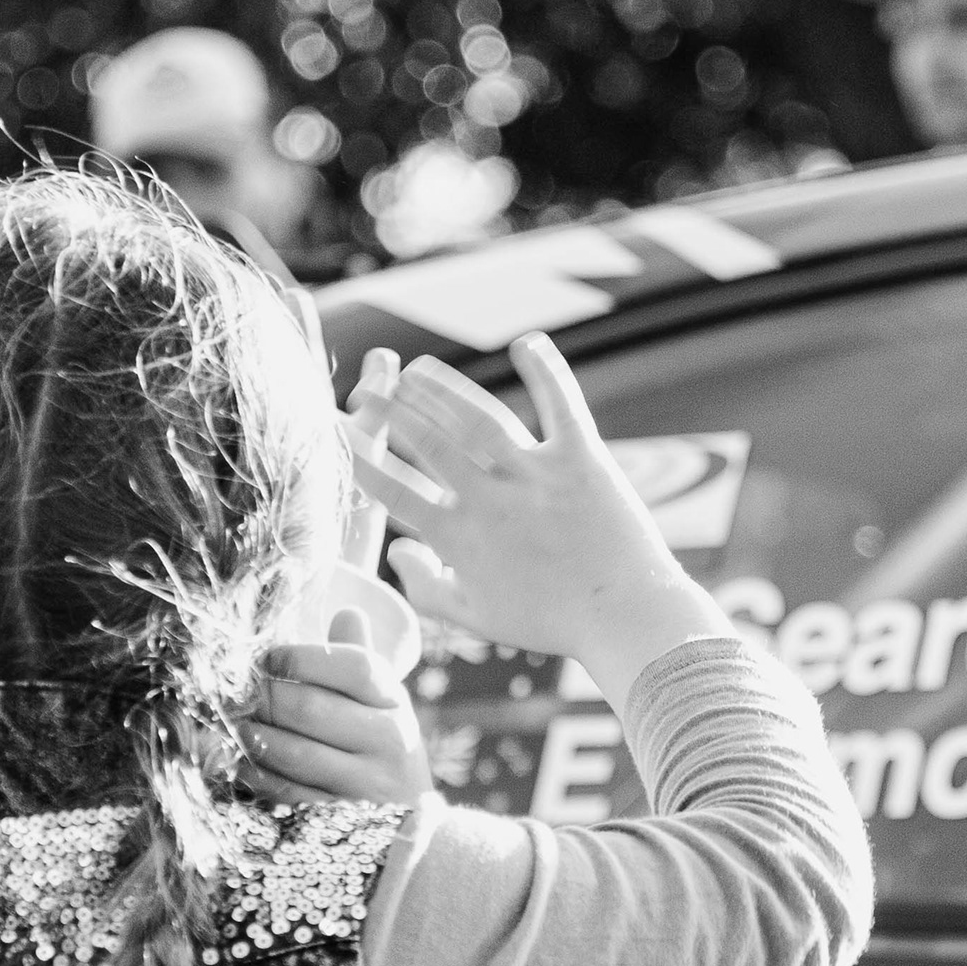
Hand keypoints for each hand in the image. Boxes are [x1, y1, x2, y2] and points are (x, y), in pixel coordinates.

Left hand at [241, 610, 436, 807]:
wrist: (412, 816)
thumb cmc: (381, 741)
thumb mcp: (381, 699)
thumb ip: (357, 658)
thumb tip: (348, 610)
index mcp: (393, 699)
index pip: (354, 667)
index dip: (302, 658)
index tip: (266, 657)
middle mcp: (388, 739)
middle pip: (313, 708)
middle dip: (264, 697)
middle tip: (233, 691)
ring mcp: (367, 783)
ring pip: (295, 753)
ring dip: (253, 736)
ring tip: (231, 723)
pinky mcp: (341, 817)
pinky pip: (289, 793)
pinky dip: (257, 775)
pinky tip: (239, 762)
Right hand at [348, 335, 723, 694]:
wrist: (628, 617)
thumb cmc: (551, 622)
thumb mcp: (478, 618)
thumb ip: (425, 587)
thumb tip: (393, 549)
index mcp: (461, 540)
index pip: (392, 491)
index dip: (359, 457)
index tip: (338, 432)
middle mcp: (492, 501)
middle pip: (427, 442)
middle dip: (389, 410)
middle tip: (368, 388)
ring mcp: (537, 475)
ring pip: (477, 417)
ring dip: (441, 387)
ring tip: (415, 369)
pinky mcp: (583, 458)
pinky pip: (560, 403)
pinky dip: (545, 369)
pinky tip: (526, 342)